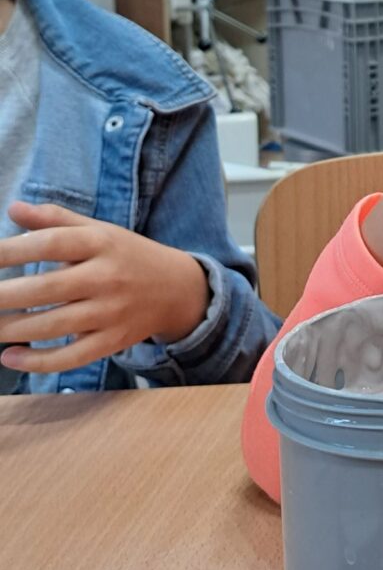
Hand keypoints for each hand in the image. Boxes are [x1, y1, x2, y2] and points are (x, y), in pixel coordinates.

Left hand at [0, 203, 210, 374]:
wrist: (178, 289)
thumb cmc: (127, 255)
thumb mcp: (99, 230)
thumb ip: (56, 219)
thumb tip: (13, 208)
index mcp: (101, 242)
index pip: (51, 243)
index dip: (11, 250)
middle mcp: (107, 277)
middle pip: (48, 287)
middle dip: (4, 295)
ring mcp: (111, 312)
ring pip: (55, 325)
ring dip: (13, 328)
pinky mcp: (113, 341)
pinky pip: (72, 357)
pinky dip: (38, 362)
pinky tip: (10, 357)